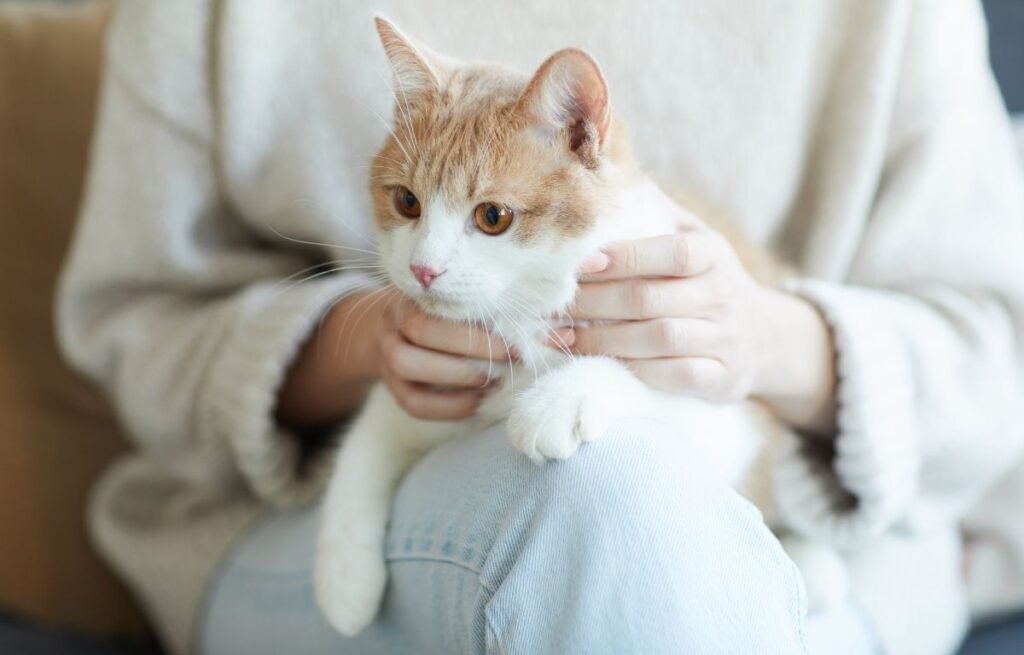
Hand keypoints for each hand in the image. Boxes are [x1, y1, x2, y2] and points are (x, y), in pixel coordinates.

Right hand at [277, 290, 511, 427]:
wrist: (394, 328)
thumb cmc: (448, 313)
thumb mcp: (468, 301)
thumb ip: (506, 310)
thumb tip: (564, 332)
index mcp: (417, 290)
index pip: (440, 300)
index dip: (480, 324)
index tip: (519, 339)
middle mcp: (393, 317)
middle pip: (421, 329)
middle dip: (472, 347)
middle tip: (511, 358)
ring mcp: (385, 351)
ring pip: (407, 364)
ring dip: (455, 375)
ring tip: (490, 381)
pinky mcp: (389, 384)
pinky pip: (413, 402)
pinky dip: (447, 407)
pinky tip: (476, 402)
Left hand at [568, 222, 836, 433]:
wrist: (766, 338)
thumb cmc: (710, 280)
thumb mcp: (695, 238)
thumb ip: (655, 211)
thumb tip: (606, 174)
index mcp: (713, 254)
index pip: (671, 253)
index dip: (625, 257)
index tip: (579, 264)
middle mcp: (722, 295)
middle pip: (651, 299)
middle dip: (594, 303)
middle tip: (553, 305)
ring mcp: (724, 339)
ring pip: (658, 340)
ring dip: (602, 340)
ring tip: (561, 337)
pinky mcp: (722, 379)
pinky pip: (675, 377)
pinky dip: (634, 371)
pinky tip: (600, 364)